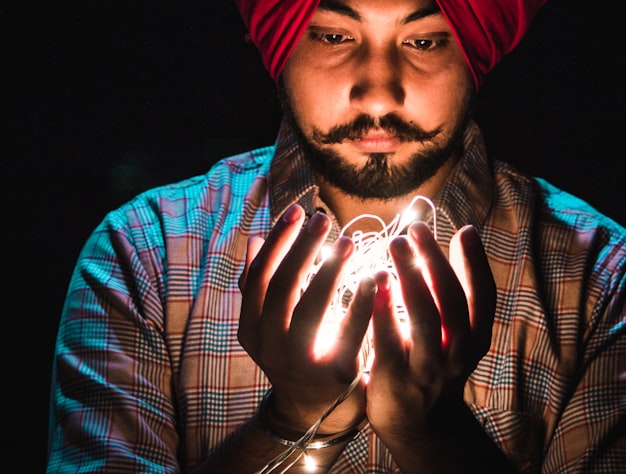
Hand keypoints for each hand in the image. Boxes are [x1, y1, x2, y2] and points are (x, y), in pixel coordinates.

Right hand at [238, 204, 374, 433]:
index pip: (258, 275)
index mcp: (250, 328)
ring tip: (349, 241)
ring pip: (311, 307)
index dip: (276, 240)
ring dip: (330, 269)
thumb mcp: (268, 323)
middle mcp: (269, 345)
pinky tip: (374, 277)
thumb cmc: (294, 353)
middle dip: (303, 247)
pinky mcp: (334, 374)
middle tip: (323, 219)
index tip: (297, 210)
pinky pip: (349, 331)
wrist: (313, 414)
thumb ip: (260, 284)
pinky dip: (361, 301)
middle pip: (283, 286)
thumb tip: (252, 236)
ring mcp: (300, 362)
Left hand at [364, 222, 495, 446]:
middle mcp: (456, 353)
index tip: (465, 230)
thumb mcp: (458, 337)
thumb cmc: (435, 369)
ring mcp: (427, 369)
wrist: (421, 431)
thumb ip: (455, 296)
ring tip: (396, 245)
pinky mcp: (395, 381)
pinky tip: (374, 285)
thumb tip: (459, 237)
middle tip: (416, 229)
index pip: (483, 296)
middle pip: (451, 301)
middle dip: (436, 261)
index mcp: (474, 339)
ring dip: (411, 278)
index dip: (477, 263)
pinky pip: (389, 343)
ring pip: (425, 319)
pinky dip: (383, 312)